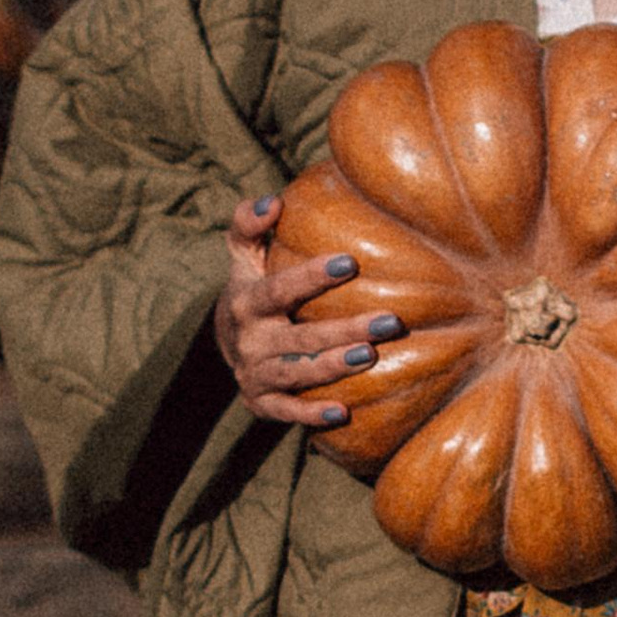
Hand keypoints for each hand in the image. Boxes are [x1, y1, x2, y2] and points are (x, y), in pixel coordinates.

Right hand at [212, 191, 401, 430]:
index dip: (310, 277)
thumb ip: (250, 223)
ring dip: (332, 367)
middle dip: (343, 330)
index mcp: (247, 302)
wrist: (226, 342)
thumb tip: (275, 202)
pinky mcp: (261, 402)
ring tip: (371, 356)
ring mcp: (254, 374)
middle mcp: (248, 341)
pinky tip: (344, 412)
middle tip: (390, 321)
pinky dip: (311, 415)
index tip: (351, 262)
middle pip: (297, 337)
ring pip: (296, 374)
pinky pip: (286, 412)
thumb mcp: (243, 255)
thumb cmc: (251, 287)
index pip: (279, 289)